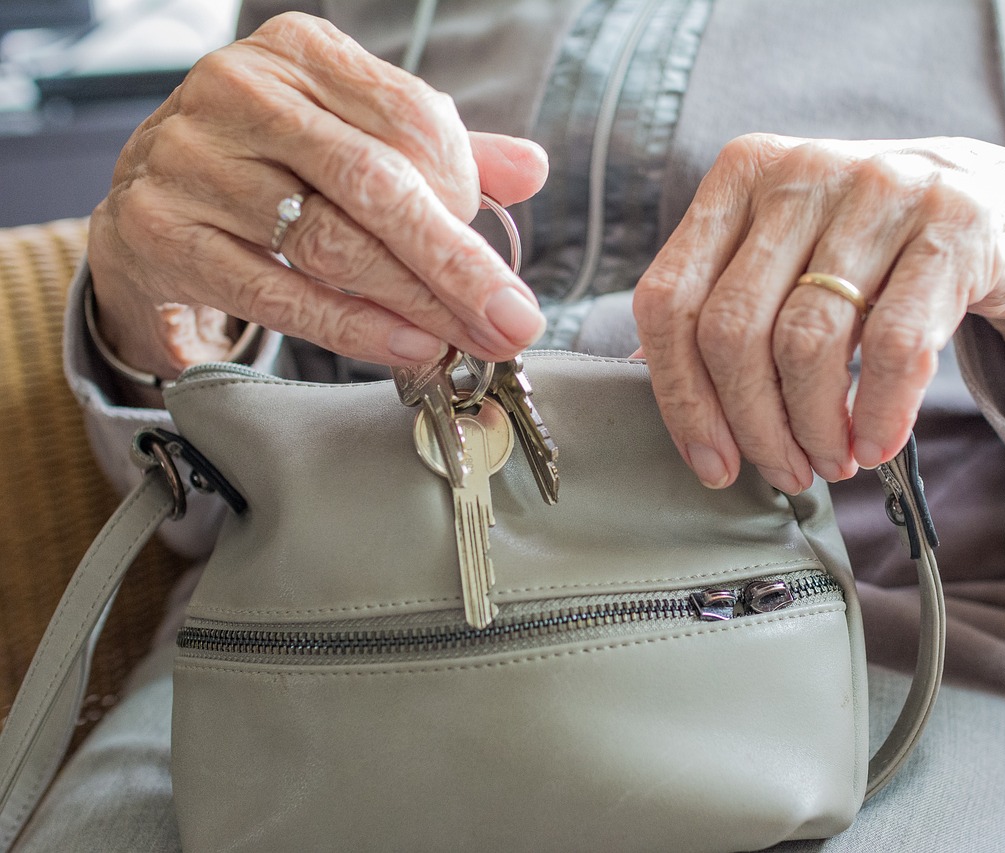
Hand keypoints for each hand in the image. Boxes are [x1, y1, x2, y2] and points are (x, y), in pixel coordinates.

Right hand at [88, 12, 549, 382]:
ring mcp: (192, 162)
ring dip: (416, 303)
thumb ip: (440, 152)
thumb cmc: (271, 167)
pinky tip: (409, 345)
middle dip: (457, 262)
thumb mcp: (356, 139)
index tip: (492, 243)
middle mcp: (240, 93)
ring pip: (330, 244)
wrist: (149, 205)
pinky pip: (278, 293)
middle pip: (375, 185)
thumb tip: (531, 168)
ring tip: (470, 339)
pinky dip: (354, 326)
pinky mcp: (163, 234)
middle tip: (513, 318)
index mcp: (300, 53)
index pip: (410, 115)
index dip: (463, 186)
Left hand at [633, 134, 1004, 492]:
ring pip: (807, 342)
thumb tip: (662, 389)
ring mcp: (879, 189)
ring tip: (833, 461)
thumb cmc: (875, 248)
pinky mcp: (952, 224)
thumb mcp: (790, 252)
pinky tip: (876, 444)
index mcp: (741, 174)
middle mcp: (802, 170)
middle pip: (732, 330)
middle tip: (784, 470)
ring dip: (814, 429)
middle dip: (752, 425)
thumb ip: (724, 302)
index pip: (671, 300)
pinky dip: (879, 414)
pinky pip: (895, 346)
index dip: (680, 397)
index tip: (711, 461)